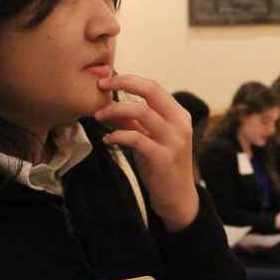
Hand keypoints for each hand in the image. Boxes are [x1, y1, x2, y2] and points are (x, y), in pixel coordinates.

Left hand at [94, 74, 199, 230]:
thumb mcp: (150, 139)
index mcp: (178, 115)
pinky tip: (107, 139)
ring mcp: (174, 140)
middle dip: (123, 84)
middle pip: (151, 91)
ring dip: (115, 110)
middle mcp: (180, 124)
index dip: (129, 80)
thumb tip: (110, 106)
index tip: (106, 82)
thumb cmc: (162, 167)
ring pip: (142, 112)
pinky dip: (118, 135)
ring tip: (99, 116)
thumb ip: (135, 123)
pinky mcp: (163, 158)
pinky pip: (136, 138)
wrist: (178, 199)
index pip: (153, 87)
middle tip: (100, 87)